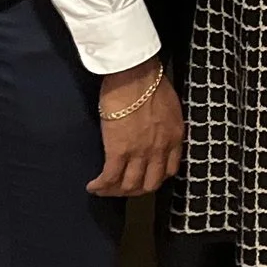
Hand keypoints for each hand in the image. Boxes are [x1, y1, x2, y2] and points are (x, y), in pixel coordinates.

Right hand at [91, 59, 183, 196]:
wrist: (136, 75)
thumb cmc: (151, 82)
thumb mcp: (169, 108)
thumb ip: (165, 125)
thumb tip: (154, 131)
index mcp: (174, 138)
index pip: (169, 171)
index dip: (156, 178)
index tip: (145, 177)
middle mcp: (160, 150)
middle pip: (150, 184)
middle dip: (136, 190)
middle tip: (122, 187)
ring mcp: (140, 153)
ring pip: (129, 186)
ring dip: (115, 191)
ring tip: (104, 188)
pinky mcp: (118, 151)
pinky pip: (109, 177)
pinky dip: (100, 186)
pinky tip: (92, 186)